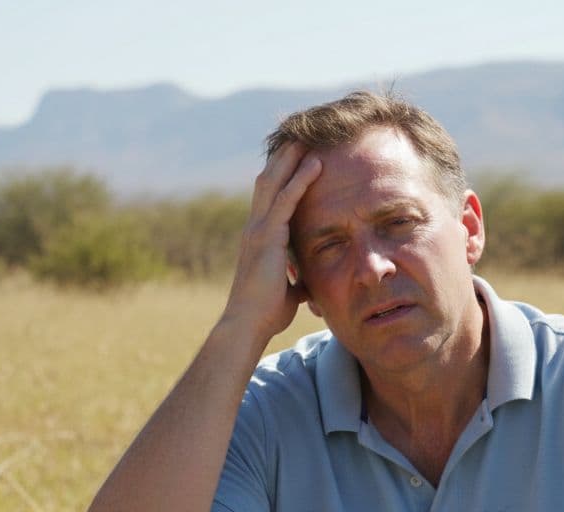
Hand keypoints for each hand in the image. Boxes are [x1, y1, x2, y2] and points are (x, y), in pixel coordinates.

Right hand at [222, 142, 321, 340]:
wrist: (248, 324)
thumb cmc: (266, 312)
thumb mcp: (288, 290)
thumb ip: (297, 279)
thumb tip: (309, 283)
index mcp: (259, 238)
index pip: (270, 198)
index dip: (280, 176)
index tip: (294, 158)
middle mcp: (255, 228)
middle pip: (268, 181)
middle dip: (283, 158)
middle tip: (298, 135)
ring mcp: (259, 229)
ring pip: (274, 182)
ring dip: (291, 158)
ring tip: (307, 137)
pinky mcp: (268, 236)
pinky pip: (286, 200)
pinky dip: (301, 179)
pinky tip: (315, 163)